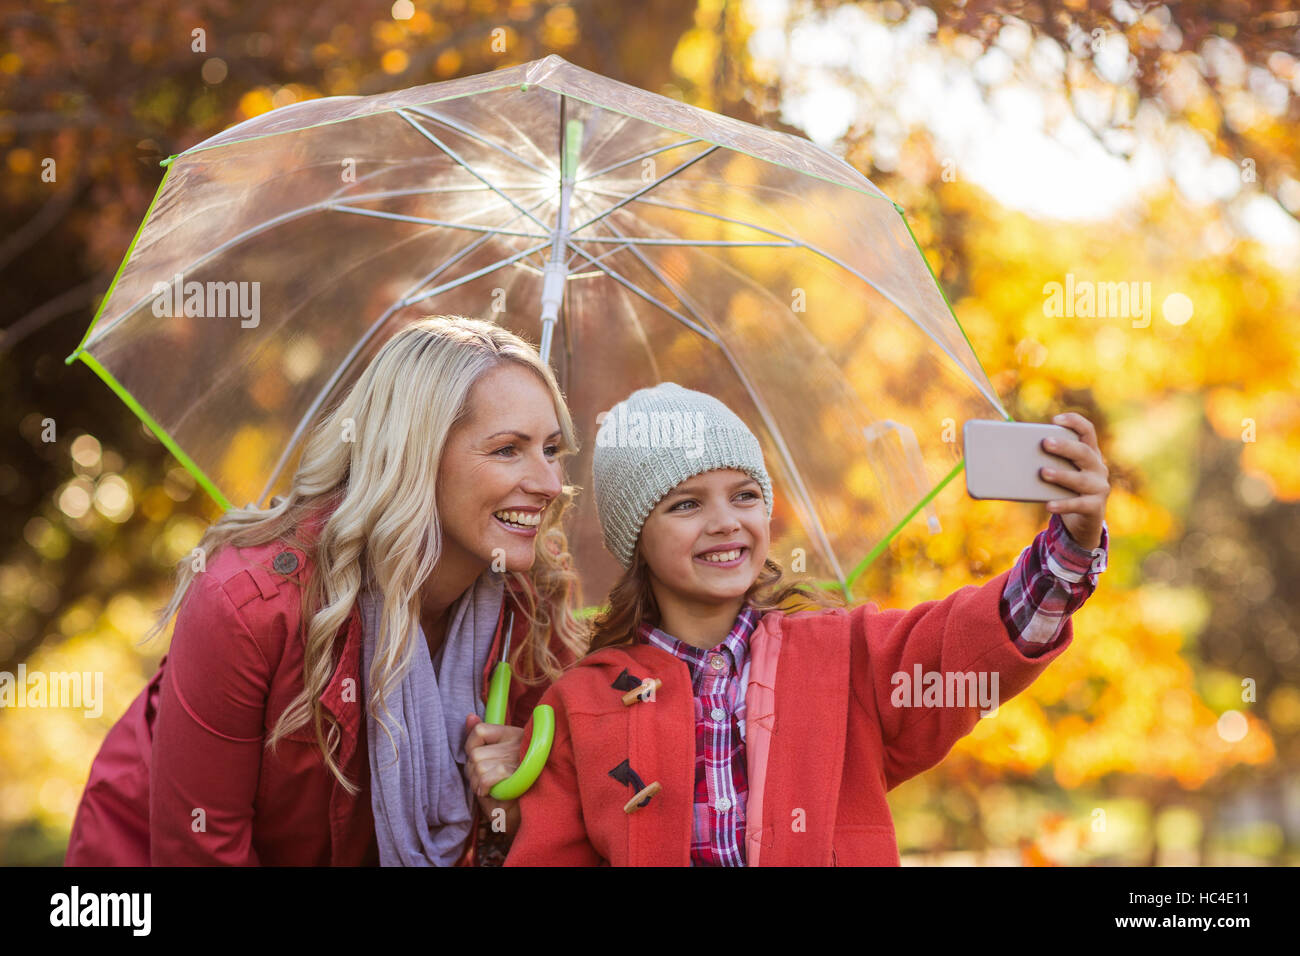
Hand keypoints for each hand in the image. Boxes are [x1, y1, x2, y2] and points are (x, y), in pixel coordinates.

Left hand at [464, 714, 522, 835]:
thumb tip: (470, 717)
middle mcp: (517, 743)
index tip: (477, 762)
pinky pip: (488, 775)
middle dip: (472, 773)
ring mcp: (519, 758)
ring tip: (489, 789)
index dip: (471, 748)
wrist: (525, 814)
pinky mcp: (518, 774)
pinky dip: (485, 787)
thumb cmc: (507, 788)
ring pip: (479, 766)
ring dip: (477, 783)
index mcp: (512, 735)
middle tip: (484, 783)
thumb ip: (479, 739)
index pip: (480, 731)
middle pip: (475, 754)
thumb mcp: (491, 761)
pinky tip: (492, 792)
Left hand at [1039, 412, 1109, 550]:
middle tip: (1045, 442)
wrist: (1084, 520)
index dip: (1074, 422)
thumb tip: (1011, 451)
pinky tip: (1049, 504)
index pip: (1087, 431)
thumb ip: (1047, 460)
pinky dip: (1063, 504)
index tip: (1056, 419)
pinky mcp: (1094, 507)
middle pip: (1084, 452)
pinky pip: (1078, 505)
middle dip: (1064, 447)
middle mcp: (1098, 468)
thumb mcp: (1061, 471)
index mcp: (1089, 453)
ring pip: (1081, 479)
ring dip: (1062, 475)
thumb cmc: (1065, 488)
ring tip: (1043, 472)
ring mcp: (1099, 487)